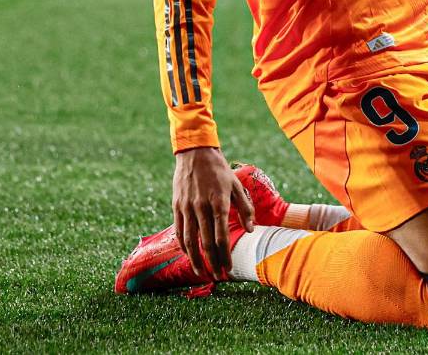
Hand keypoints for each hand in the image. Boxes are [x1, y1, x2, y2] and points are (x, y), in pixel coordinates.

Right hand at [172, 146, 254, 280]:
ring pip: (190, 241)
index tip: (229, 268)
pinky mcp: (177, 206)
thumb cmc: (219, 169)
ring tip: (202, 272)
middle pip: (207, 242)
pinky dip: (183, 246)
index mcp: (219, 202)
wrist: (195, 152)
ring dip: (196, 260)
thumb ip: (245, 208)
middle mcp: (202, 207)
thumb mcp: (236, 184)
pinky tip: (189, 255)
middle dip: (213, 262)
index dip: (225, 256)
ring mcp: (187, 207)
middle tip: (219, 276)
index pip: (222, 236)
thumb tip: (251, 230)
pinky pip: (179, 231)